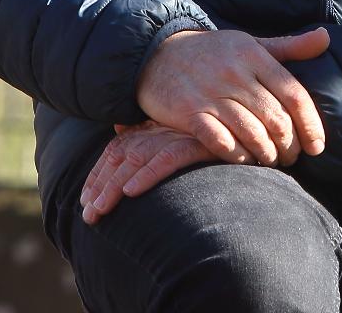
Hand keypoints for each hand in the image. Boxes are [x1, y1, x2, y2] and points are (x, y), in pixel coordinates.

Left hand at [79, 120, 213, 223]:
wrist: (255, 132)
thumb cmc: (214, 141)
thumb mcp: (177, 139)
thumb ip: (150, 135)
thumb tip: (119, 129)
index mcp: (153, 127)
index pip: (116, 149)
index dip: (98, 175)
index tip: (86, 200)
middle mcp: (163, 128)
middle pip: (121, 155)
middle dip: (100, 186)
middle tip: (89, 215)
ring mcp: (180, 134)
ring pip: (137, 159)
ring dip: (114, 186)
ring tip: (100, 210)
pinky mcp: (199, 143)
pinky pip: (168, 159)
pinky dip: (148, 174)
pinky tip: (132, 192)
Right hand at [135, 27, 330, 167]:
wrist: (157, 53)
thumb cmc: (214, 53)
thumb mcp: (251, 44)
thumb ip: (289, 47)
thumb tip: (326, 39)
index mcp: (255, 56)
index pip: (294, 95)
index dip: (311, 125)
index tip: (317, 147)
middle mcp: (235, 73)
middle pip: (276, 118)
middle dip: (289, 145)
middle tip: (291, 157)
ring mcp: (210, 93)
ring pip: (251, 132)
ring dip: (266, 154)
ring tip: (271, 160)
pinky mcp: (188, 112)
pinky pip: (219, 141)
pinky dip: (236, 155)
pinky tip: (243, 159)